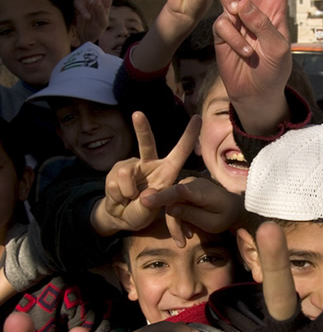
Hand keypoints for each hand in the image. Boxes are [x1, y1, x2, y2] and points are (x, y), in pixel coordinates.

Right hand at [74, 0, 124, 44]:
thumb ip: (101, 12)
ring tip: (92, 3)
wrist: (85, 38)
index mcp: (105, 0)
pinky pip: (77, 2)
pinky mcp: (75, 5)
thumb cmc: (96, 29)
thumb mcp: (103, 23)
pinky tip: (87, 17)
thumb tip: (96, 0)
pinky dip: (82, 9)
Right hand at [91, 111, 200, 235]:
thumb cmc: (142, 211)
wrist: (121, 217)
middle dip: (142, 128)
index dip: (189, 135)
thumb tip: (144, 194)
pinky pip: (113, 182)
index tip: (198, 117)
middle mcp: (150, 163)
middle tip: (138, 114)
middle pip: (147, 144)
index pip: (180, 152)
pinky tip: (120, 198)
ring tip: (129, 200)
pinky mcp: (116, 170)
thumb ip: (150, 203)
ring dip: (126, 192)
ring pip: (126, 173)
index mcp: (166, 171)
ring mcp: (132, 165)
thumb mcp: (151, 211)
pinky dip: (116, 195)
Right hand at [141, 176, 244, 246]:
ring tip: (186, 238)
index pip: (178, 192)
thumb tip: (169, 210)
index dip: (162, 196)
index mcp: (201, 192)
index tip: (145, 201)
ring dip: (176, 224)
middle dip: (173, 224)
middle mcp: (191, 184)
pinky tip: (188, 231)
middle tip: (181, 243)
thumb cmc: (225, 215)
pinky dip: (178, 218)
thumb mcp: (212, 222)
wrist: (233, 206)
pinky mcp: (185, 189)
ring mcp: (187, 185)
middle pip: (171, 203)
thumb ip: (191, 215)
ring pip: (171, 204)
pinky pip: (175, 203)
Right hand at [212, 0, 299, 133]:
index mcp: (275, 3)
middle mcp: (254, 4)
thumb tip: (241, 3)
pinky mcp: (222, 30)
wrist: (256, 91)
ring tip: (237, 11)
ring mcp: (235, 16)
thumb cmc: (274, 69)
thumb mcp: (279, 48)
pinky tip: (244, 51)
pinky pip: (223, 23)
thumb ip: (264, 24)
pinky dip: (234, 38)